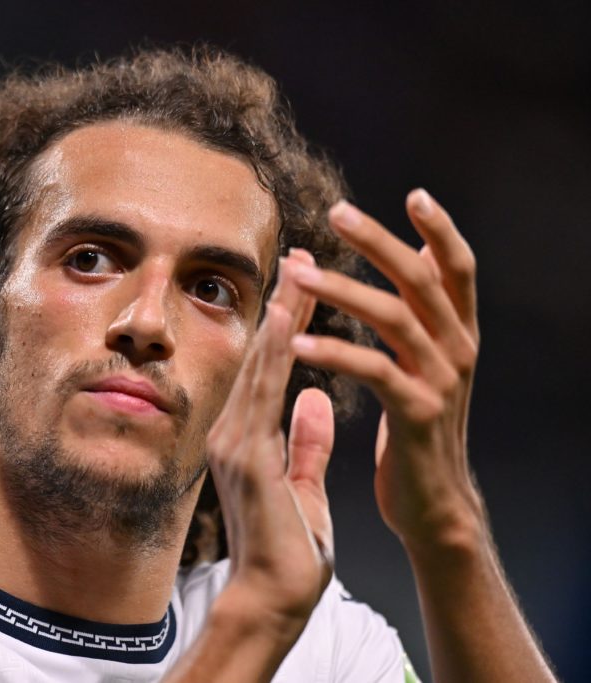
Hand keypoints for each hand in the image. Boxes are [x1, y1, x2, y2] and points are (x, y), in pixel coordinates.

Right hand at [205, 249, 335, 635]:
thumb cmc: (287, 551)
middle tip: (300, 255)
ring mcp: (235, 443)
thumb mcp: (305, 486)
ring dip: (280, 317)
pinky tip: (287, 319)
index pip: (269, 369)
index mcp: (248, 440)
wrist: (270, 599)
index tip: (304, 284)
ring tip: (298, 271)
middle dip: (282, 305)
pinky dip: (274, 354)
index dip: (286, 325)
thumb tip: (318, 399)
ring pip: (260, 365)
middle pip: (260, 356)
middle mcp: (233, 433)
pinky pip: (264, 394)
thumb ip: (307, 440)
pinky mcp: (247, 457)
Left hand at [288, 190, 483, 549]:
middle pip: (422, 279)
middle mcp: (459, 350)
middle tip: (336, 212)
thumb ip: (422, 317)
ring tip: (296, 273)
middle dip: (379, 241)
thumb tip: (419, 255)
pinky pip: (374, 370)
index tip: (415, 194)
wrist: (432, 507)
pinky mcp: (418, 414)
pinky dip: (334, 351)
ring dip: (341, 289)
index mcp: (458, 336)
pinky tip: (296, 341)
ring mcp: (443, 381)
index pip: (456, 269)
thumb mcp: (425, 367)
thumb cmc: (417, 433)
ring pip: (394, 316)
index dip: (441, 230)